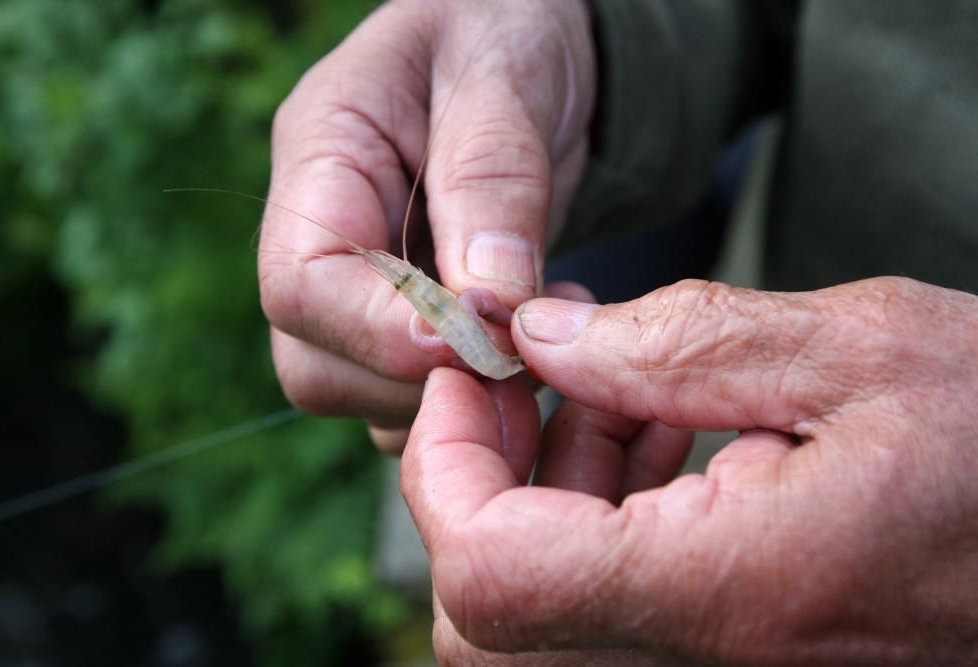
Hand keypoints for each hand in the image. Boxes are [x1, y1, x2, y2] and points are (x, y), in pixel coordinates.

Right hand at [258, 0, 594, 448]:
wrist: (529, 40)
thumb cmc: (505, 29)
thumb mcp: (503, 78)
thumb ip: (490, 184)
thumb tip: (484, 307)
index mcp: (320, 154)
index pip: (300, 284)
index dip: (381, 334)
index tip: (479, 343)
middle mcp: (320, 231)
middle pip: (315, 361)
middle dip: (418, 378)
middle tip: (523, 352)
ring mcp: (355, 281)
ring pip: (359, 391)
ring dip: (451, 393)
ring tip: (539, 338)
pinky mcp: (397, 313)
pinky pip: (408, 393)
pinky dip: (469, 394)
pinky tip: (529, 346)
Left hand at [402, 277, 977, 665]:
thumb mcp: (858, 349)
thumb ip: (676, 344)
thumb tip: (542, 340)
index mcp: (736, 590)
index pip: (492, 574)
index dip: (444, 469)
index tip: (468, 376)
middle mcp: (717, 666)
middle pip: (491, 617)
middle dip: (478, 479)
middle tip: (526, 375)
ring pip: (541, 615)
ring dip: (538, 492)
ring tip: (610, 393)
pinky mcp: (741, 658)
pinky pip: (611, 614)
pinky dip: (593, 522)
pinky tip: (654, 440)